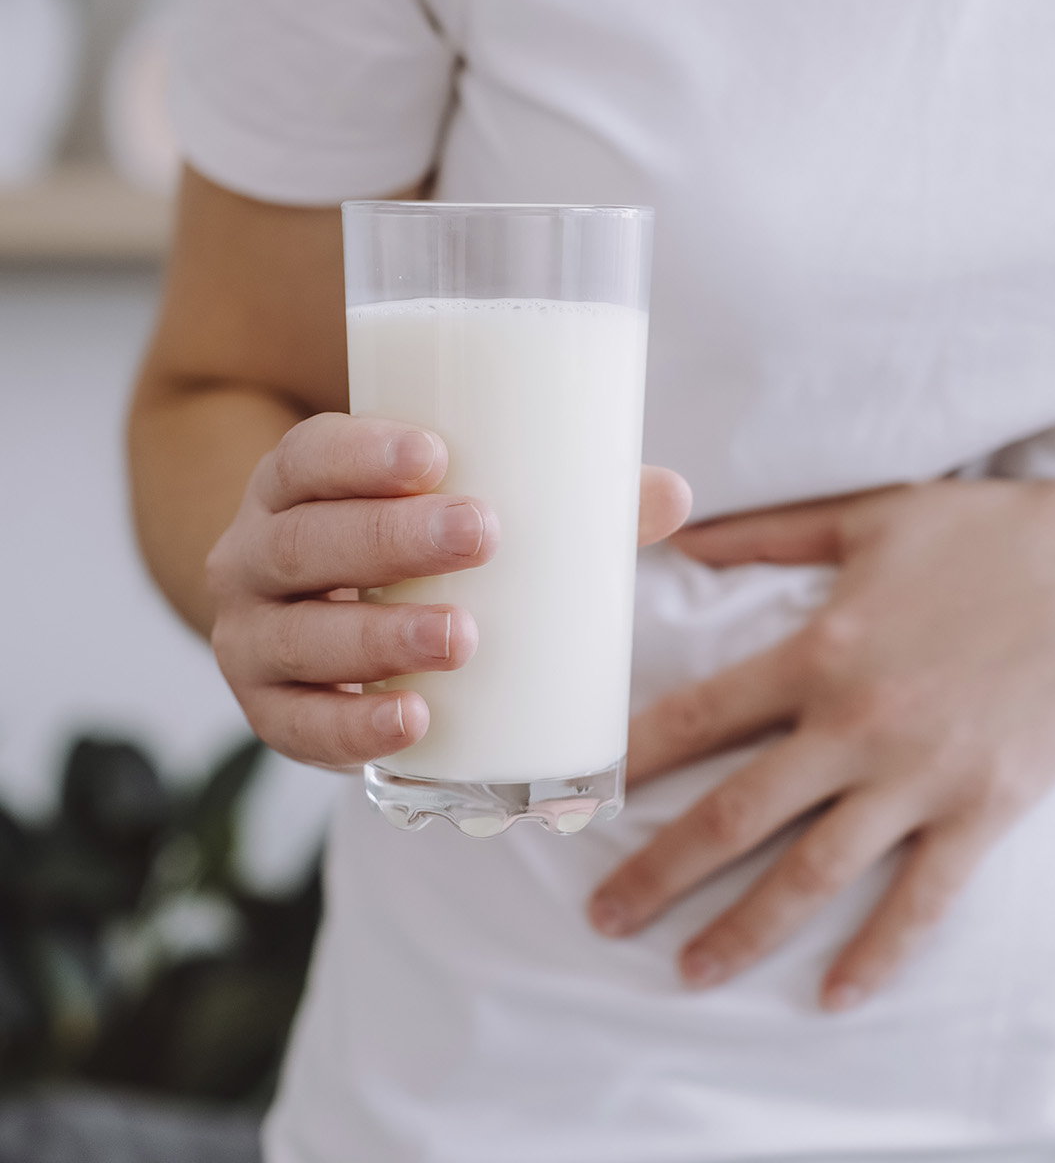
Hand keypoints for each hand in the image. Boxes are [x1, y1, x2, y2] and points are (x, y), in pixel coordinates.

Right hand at [206, 411, 691, 768]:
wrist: (320, 623)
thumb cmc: (411, 550)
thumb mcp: (467, 511)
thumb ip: (563, 501)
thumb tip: (673, 493)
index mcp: (297, 487)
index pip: (307, 455)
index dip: (360, 453)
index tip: (435, 455)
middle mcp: (254, 557)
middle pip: (305, 542)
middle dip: (392, 540)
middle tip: (482, 537)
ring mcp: (254, 639)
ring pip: (299, 638)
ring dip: (378, 637)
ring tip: (462, 637)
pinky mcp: (272, 713)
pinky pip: (296, 729)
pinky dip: (351, 729)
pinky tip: (412, 722)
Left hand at [588, 477, 1054, 1009]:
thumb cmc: (983, 535)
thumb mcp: (865, 517)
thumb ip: (764, 533)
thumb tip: (681, 530)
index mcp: (816, 652)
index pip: (697, 720)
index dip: (628, 763)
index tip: (575, 802)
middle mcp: (855, 726)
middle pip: (735, 817)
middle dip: (659, 873)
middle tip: (602, 918)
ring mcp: (921, 777)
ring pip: (814, 874)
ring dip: (744, 930)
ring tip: (688, 972)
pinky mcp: (983, 810)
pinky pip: (922, 898)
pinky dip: (878, 952)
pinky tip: (835, 995)